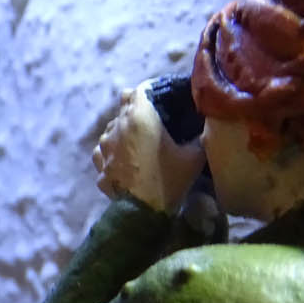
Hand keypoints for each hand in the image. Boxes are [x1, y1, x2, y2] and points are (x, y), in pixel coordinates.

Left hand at [92, 81, 205, 212]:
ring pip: (113, 128)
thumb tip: (205, 126)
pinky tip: (126, 160)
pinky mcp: (99, 164)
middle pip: (125, 105)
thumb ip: (198, 136)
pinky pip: (105, 149)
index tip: (162, 98)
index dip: (152, 91)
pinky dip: (115, 151)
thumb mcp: (194, 156)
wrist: (143, 213)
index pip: (141, 89)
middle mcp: (117, 126)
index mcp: (139, 117)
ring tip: (141, 143)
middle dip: (138, 109)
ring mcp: (104, 145)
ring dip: (124, 130)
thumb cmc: (170, 179)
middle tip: (155, 121)